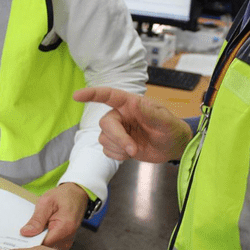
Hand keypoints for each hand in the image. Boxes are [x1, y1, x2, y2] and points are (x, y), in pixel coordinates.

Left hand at [20, 183, 87, 249]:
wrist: (77, 195)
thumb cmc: (63, 196)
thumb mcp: (46, 202)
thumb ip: (37, 219)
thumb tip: (25, 233)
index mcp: (64, 228)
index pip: (42, 244)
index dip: (29, 242)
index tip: (19, 239)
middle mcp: (68, 239)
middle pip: (44, 248)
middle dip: (32, 242)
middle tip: (22, 233)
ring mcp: (67, 243)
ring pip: (47, 249)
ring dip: (38, 241)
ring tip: (34, 229)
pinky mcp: (65, 243)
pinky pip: (50, 246)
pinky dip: (43, 240)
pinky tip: (40, 232)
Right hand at [74, 87, 192, 162]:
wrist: (172, 148)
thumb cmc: (171, 129)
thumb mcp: (166, 121)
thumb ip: (150, 113)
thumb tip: (135, 103)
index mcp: (130, 104)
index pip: (108, 95)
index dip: (91, 94)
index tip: (77, 96)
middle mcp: (121, 115)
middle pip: (105, 123)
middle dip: (117, 138)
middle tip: (133, 149)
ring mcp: (118, 130)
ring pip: (103, 138)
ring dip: (119, 148)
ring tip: (135, 149)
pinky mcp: (117, 145)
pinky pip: (106, 150)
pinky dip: (118, 155)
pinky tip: (131, 154)